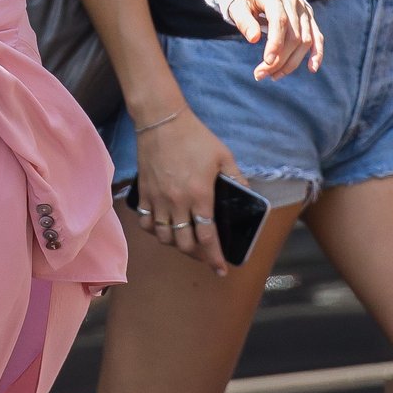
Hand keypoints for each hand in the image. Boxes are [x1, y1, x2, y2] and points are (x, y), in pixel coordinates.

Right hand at [132, 105, 240, 275]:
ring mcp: (158, 199)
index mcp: (200, 196)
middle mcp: (177, 203)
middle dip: (198, 256)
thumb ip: (237, 179)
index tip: (221, 270)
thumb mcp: (224, 156)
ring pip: (163, 237)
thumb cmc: (195, 137)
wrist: (161, 122)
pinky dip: (155, 231)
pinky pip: (146, 222)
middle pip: (184, 244)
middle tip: (206, 256)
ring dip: (176, 245)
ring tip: (186, 242)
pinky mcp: (144, 194)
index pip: (207, 237)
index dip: (215, 258)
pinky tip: (163, 228)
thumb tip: (248, 196)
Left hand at [226, 0, 323, 81]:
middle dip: (279, 59)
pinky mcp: (309, 16)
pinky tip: (311, 68)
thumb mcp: (236, 5)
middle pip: (293, 34)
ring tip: (274, 76)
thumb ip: (243, 20)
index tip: (266, 62)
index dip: (275, 42)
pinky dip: (317, 53)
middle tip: (261, 75)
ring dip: (292, 62)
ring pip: (306, 39)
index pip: (279, 19)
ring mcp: (303, 8)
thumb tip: (253, 39)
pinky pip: (317, 36)